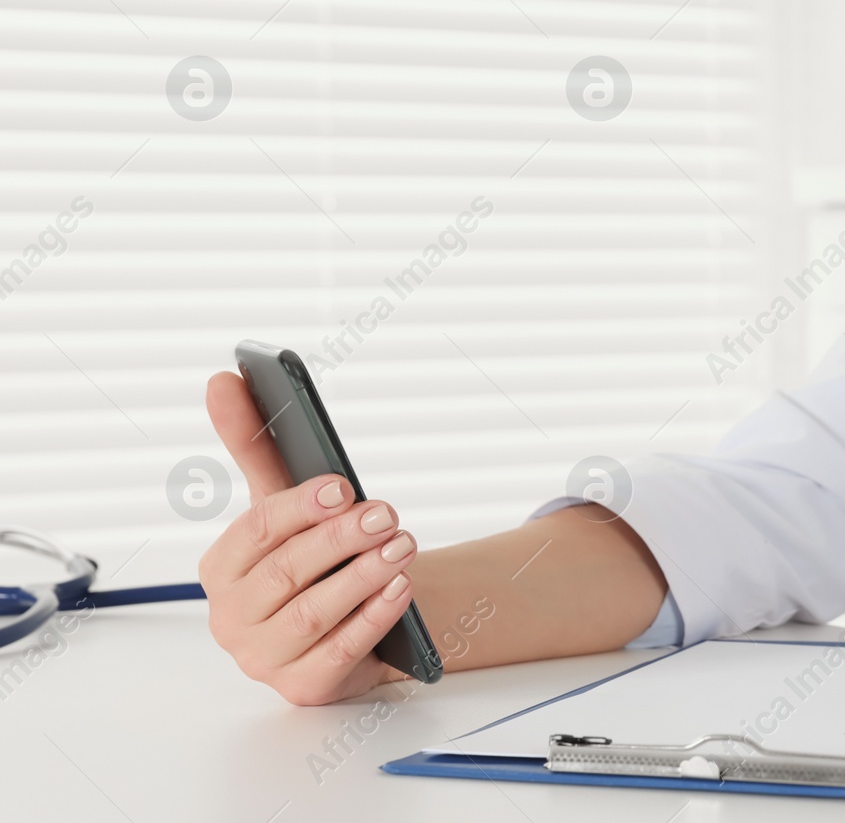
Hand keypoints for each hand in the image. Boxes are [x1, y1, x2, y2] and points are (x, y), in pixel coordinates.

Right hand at [197, 371, 418, 704]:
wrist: (355, 618)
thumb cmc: (313, 555)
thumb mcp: (286, 503)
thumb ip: (255, 445)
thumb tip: (223, 378)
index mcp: (222, 568)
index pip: (255, 531)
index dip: (300, 507)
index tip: (343, 485)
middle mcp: (232, 617)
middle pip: (286, 572)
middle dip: (341, 540)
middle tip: (388, 514)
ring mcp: (263, 658)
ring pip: (312, 614)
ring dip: (361, 576)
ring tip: (403, 546)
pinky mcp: (304, 685)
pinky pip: (338, 654)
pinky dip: (372, 619)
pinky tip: (401, 589)